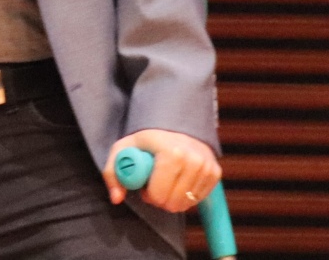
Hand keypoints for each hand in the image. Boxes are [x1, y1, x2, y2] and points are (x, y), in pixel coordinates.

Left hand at [103, 129, 219, 212]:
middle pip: (173, 203)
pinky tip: (178, 181)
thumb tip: (116, 198)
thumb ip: (112, 173)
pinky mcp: (215, 173)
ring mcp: (207, 166)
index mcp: (171, 153)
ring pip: (186, 204)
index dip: (147, 194)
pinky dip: (186, 196)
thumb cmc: (146, 140)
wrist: (173, 125)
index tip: (144, 183)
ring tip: (165, 180)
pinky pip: (198, 199)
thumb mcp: (122, 149)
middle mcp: (193, 160)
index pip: (159, 195)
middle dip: (160, 198)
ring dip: (173, 197)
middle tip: (154, 184)